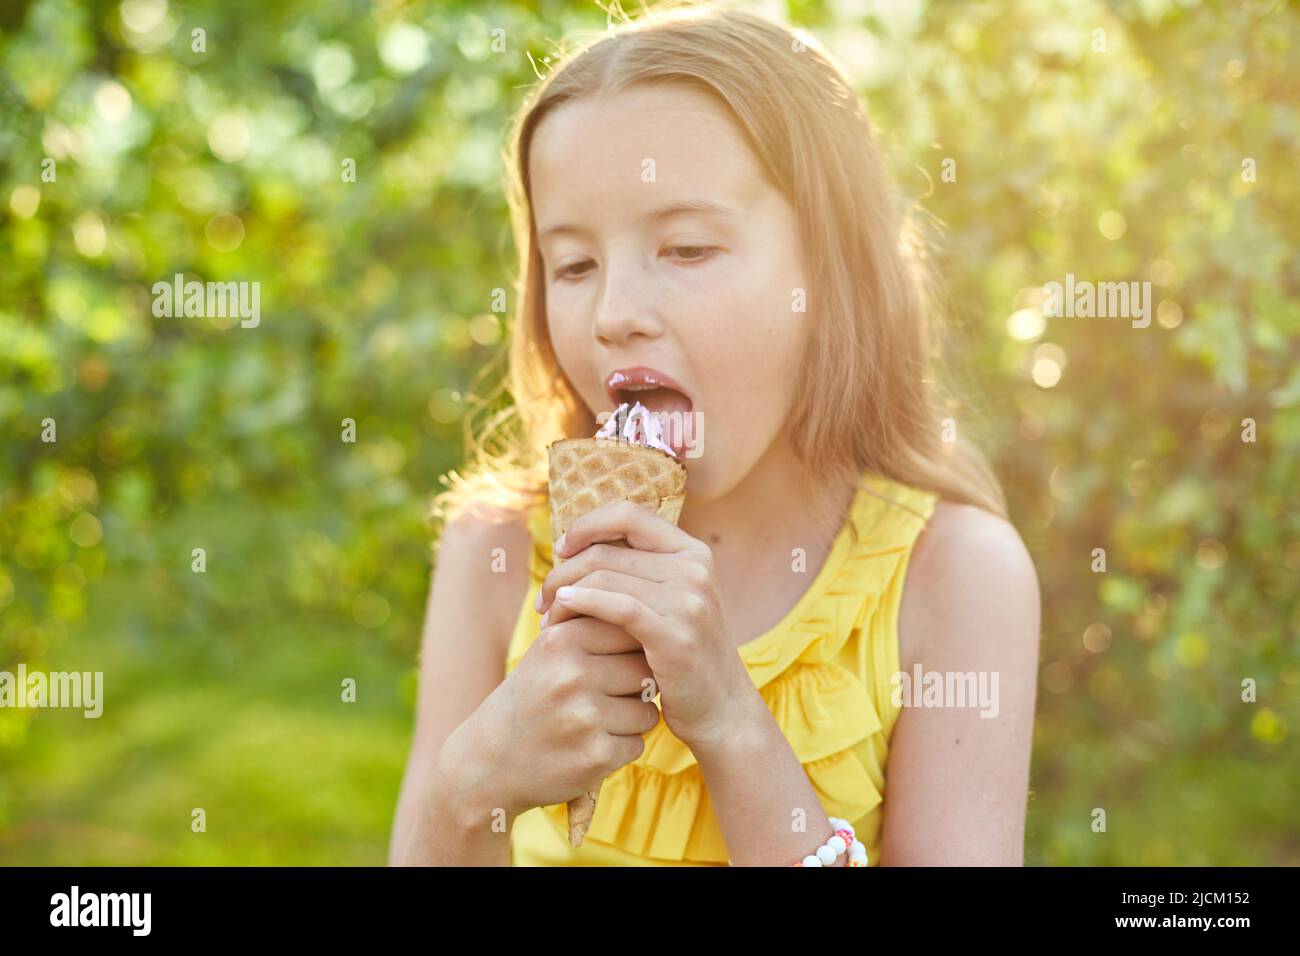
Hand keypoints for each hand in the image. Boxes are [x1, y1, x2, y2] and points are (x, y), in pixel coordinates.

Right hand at [459, 615, 661, 817]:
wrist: (488, 762)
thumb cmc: (531, 699)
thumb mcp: (549, 652)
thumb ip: (593, 627)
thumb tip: (651, 614)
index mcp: (561, 640)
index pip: (631, 631)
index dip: (631, 650)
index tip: (613, 664)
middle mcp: (572, 675)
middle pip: (645, 671)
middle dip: (635, 687)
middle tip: (605, 699)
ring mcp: (584, 717)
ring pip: (647, 712)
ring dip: (630, 722)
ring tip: (594, 724)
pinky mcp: (594, 756)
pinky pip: (636, 745)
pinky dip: (619, 750)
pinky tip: (588, 748)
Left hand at [536, 499, 756, 752]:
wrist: (722, 709)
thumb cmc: (682, 656)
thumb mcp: (672, 602)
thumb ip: (640, 572)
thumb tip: (576, 546)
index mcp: (693, 552)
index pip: (628, 514)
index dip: (587, 525)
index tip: (562, 549)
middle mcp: (694, 569)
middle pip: (607, 550)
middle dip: (564, 571)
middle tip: (543, 598)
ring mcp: (689, 601)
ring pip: (604, 577)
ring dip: (564, 593)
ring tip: (548, 617)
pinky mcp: (676, 634)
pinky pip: (616, 606)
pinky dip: (581, 603)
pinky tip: (561, 611)